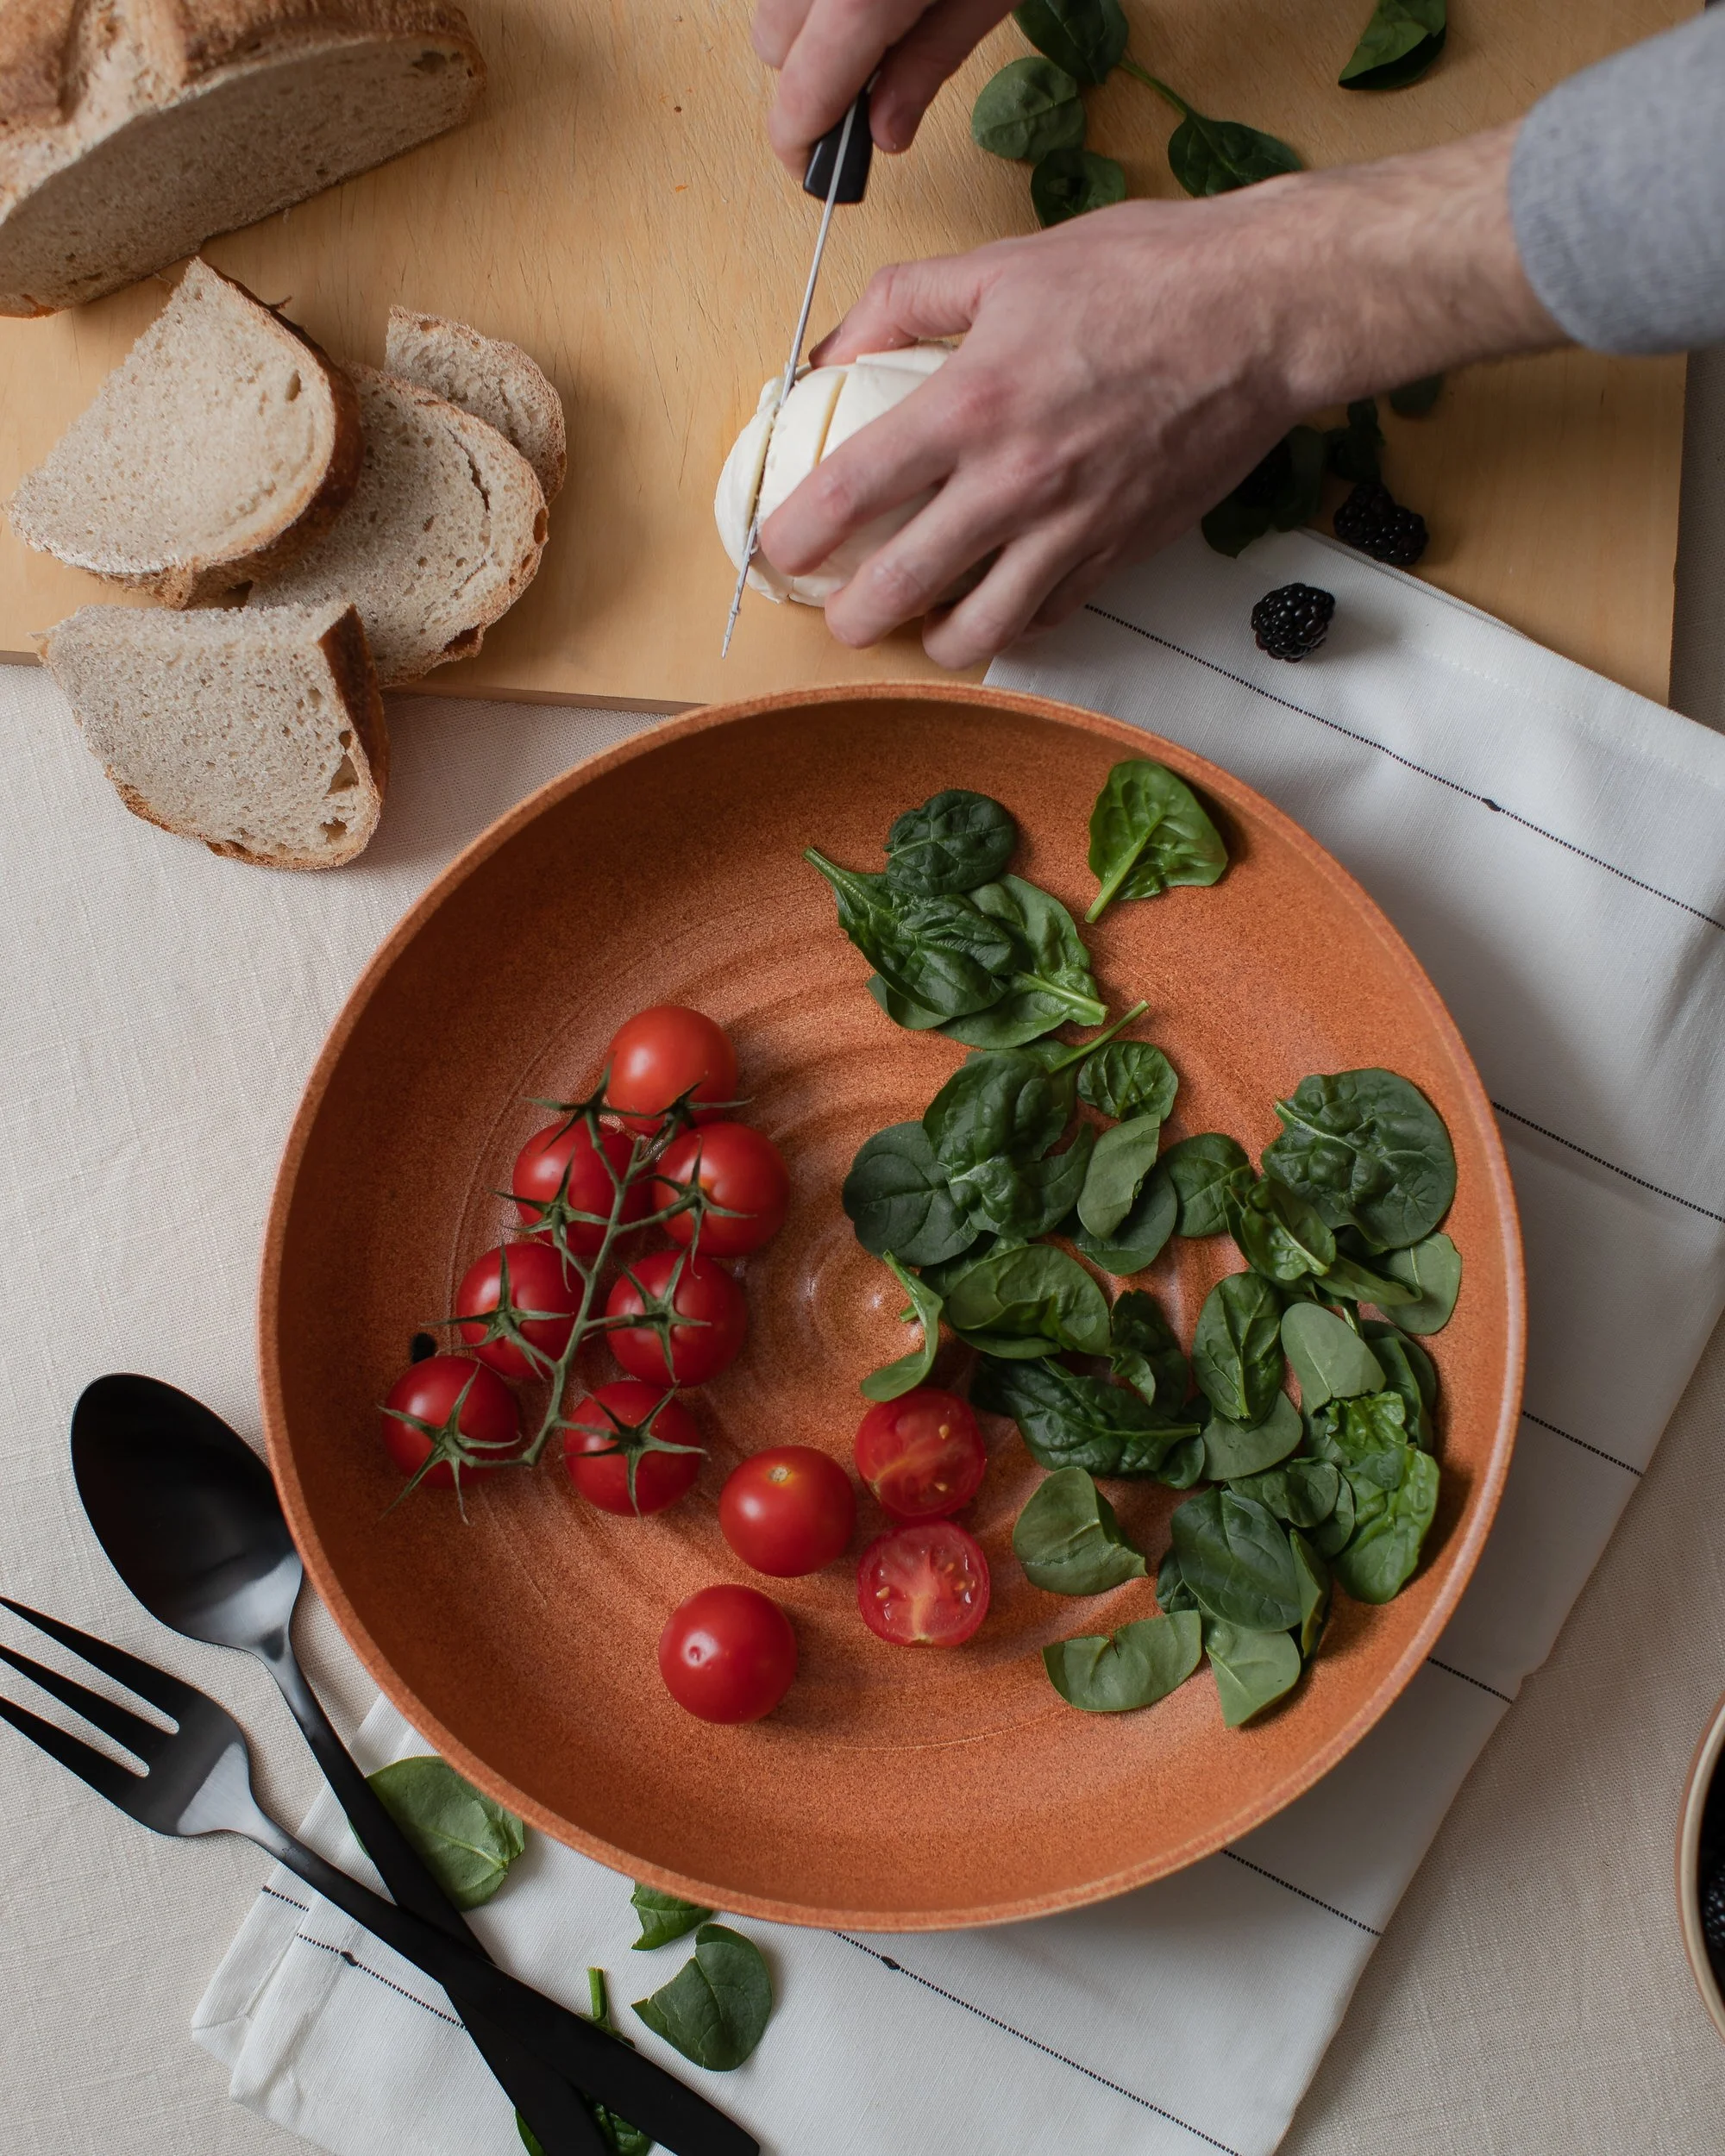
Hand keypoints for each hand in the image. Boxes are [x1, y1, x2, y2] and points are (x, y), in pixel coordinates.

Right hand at [753, 0, 1013, 171]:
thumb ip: (929, 64)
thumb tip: (886, 132)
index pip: (801, 99)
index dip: (803, 150)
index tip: (816, 173)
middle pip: (772, 50)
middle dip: (809, 81)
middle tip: (870, 91)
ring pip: (773, 7)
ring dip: (807, 31)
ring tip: (875, 26)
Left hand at [760, 128, 1561, 668]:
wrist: (1265, 314)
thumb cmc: (1144, 277)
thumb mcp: (1004, 263)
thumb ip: (904, 303)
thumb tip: (832, 349)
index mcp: (973, 402)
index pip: (851, 492)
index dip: (794, 535)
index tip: (772, 550)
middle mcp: (1016, 481)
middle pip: (900, 589)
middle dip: (849, 615)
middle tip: (837, 609)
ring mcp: (1072, 529)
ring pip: (977, 631)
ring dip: (930, 639)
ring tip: (916, 619)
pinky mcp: (1119, 554)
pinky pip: (1046, 619)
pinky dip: (1010, 623)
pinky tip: (994, 600)